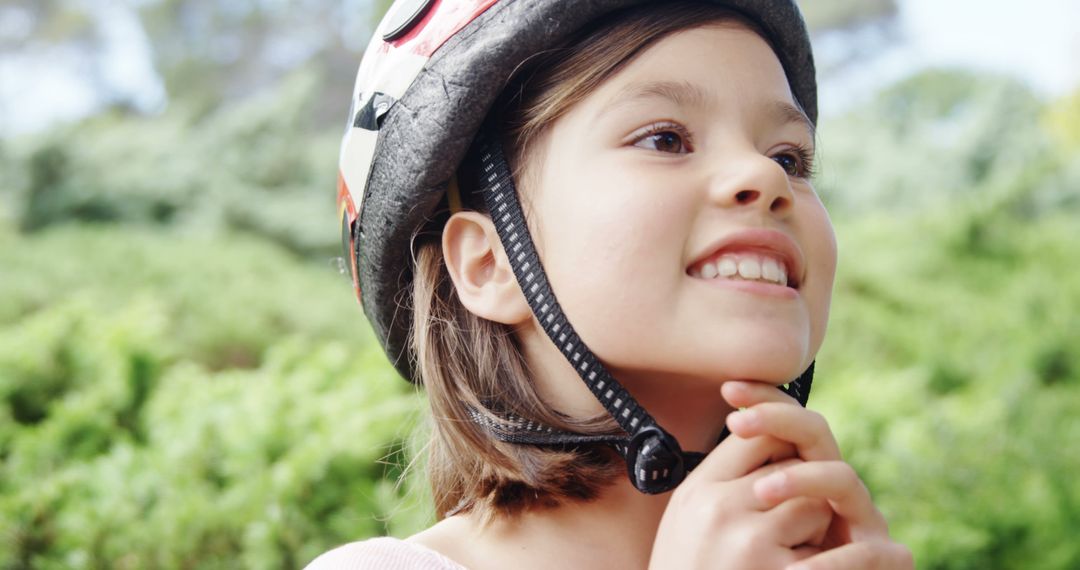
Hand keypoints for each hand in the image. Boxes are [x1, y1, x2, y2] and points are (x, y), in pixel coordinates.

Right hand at [648, 419, 832, 568]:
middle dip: (801, 492)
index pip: (756, 437)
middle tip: (787, 525)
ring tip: (789, 554)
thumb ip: (724, 482)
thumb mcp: (690, 519)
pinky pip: (832, 554)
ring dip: (816, 528)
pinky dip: (847, 561)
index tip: (789, 464)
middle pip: (793, 469)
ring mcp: (750, 543)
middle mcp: (720, 510)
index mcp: (697, 492)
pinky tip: (852, 563)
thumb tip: (775, 437)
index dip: (782, 446)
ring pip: (816, 506)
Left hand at [721, 381, 913, 569]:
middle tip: (737, 424)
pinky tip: (803, 563)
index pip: (784, 423)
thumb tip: (712, 438)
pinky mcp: (882, 559)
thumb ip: (733, 483)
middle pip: (816, 434)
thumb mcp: (738, 522)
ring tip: (762, 493)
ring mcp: (858, 520)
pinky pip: (869, 551)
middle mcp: (830, 488)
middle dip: (779, 420)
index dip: (762, 401)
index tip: (727, 389)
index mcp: (796, 472)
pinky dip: (838, 558)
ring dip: (802, 480)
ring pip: (843, 479)